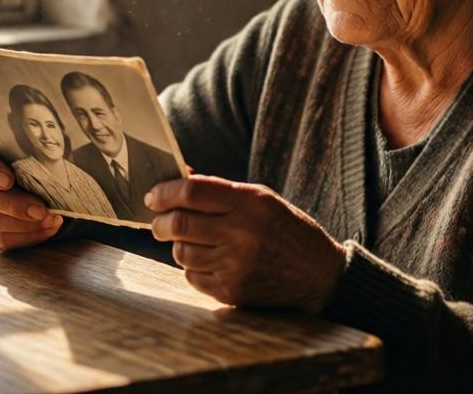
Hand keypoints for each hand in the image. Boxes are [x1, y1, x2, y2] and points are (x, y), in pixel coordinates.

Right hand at [0, 135, 61, 250]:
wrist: (21, 180)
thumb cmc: (25, 161)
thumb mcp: (27, 150)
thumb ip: (33, 153)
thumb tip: (53, 165)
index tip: (9, 180)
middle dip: (14, 205)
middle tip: (40, 210)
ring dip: (22, 225)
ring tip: (49, 221)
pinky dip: (24, 237)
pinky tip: (45, 230)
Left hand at [147, 175, 344, 312]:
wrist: (318, 275)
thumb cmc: (286, 229)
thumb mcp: (261, 198)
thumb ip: (220, 190)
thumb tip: (179, 180)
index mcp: (251, 203)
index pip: (192, 191)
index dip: (165, 192)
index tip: (153, 196)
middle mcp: (242, 234)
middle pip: (179, 223)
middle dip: (160, 221)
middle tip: (159, 221)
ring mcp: (236, 266)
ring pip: (182, 252)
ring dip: (178, 244)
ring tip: (191, 240)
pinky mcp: (232, 292)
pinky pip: (192, 277)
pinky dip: (193, 267)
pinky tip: (209, 260)